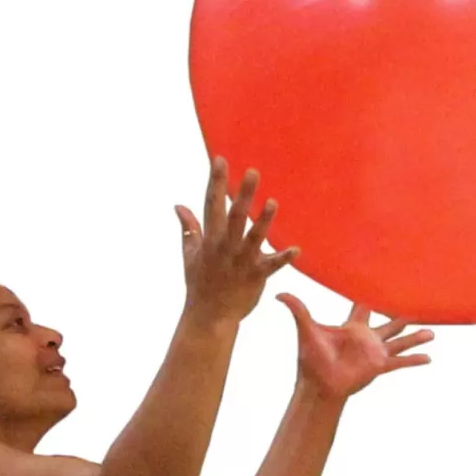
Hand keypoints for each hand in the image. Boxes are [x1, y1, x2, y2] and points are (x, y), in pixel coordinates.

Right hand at [175, 158, 300, 320]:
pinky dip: (283, 258)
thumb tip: (178, 205)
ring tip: (273, 202)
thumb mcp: (189, 253)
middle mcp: (225, 247)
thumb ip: (188, 227)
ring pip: (254, 237)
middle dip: (243, 194)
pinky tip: (296, 249)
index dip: (215, 181)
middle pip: (234, 216)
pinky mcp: (255, 277)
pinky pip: (272, 266)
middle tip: (253, 172)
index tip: (220, 160)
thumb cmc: (200, 283)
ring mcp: (241, 262)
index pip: (211, 204)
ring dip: (264, 220)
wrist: (209, 315)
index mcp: (209, 239)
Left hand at [279, 294, 433, 401]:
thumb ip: (298, 310)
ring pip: (400, 342)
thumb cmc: (311, 358)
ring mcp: (375, 353)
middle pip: (389, 324)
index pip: (364, 307)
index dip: (371, 296)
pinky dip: (414, 360)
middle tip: (415, 306)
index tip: (382, 283)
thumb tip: (279, 294)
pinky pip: (400, 362)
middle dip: (401, 317)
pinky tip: (428, 358)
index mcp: (352, 327)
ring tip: (432, 333)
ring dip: (416, 338)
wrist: (318, 384)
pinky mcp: (379, 366)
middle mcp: (367, 339)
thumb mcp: (307, 329)